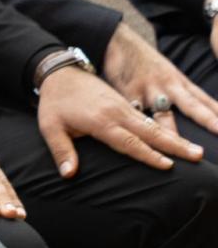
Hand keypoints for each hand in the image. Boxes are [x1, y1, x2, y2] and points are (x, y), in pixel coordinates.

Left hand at [38, 63, 203, 174]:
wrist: (60, 72)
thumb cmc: (54, 102)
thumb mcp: (50, 127)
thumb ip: (61, 151)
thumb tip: (68, 175)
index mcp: (100, 120)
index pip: (128, 141)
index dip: (148, 155)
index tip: (168, 165)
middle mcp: (117, 112)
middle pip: (150, 132)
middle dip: (175, 145)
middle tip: (198, 156)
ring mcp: (123, 106)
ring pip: (154, 124)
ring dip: (176, 137)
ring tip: (196, 150)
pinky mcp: (125, 103)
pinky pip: (149, 118)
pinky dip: (166, 128)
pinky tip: (177, 138)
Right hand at [104, 22, 217, 137]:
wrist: (119, 41)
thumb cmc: (143, 60)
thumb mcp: (167, 73)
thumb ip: (177, 92)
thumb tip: (191, 110)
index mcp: (180, 82)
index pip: (204, 100)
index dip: (217, 113)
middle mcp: (169, 85)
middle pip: (192, 106)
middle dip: (208, 120)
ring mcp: (150, 89)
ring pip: (163, 115)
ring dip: (172, 133)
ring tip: (179, 147)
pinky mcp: (129, 91)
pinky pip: (135, 113)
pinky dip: (138, 126)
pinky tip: (141, 139)